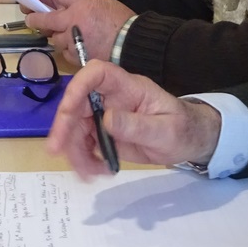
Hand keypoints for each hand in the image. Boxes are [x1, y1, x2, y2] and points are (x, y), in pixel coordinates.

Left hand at [24, 0, 129, 61]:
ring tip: (65, 37)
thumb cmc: (122, 22)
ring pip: (54, 39)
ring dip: (57, 37)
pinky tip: (77, 48)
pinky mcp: (76, 56)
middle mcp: (72, 21)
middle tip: (31, 19)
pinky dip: (68, 50)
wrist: (132, 44)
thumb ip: (84, 5)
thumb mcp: (103, 4)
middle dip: (35, 19)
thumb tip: (73, 9)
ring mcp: (72, 40)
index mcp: (81, 4)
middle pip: (45, 19)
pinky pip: (65, 52)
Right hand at [46, 62, 222, 177]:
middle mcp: (112, 98)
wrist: (190, 141)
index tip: (68, 109)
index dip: (78, 85)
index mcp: (128, 87)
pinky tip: (94, 171)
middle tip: (57, 150)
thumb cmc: (183, 128)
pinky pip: (84, 143)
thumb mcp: (165, 130)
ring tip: (86, 173)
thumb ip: (137, 125)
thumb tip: (106, 120)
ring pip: (76, 126)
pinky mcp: (104, 134)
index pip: (97, 73)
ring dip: (74, 149)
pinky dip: (83, 158)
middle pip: (78, 103)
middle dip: (65, 126)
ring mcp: (106, 115)